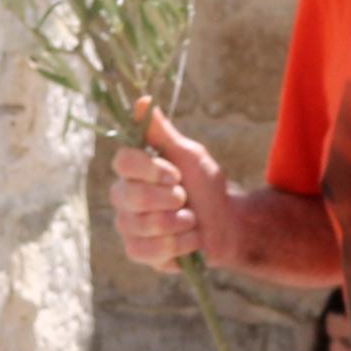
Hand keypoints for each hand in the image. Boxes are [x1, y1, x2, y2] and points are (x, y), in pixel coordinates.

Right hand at [110, 99, 235, 270]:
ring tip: (191, 220)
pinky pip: (146, 251)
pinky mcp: (137, 251)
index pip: (122, 162)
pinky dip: (177, 246)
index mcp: (134, 170)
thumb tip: (142, 100)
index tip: (176, 174)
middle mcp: (124, 196)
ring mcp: (128, 225)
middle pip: (130, 196)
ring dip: (179, 223)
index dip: (151, 170)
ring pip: (142, 225)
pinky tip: (188, 241)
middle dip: (170, 199)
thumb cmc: (207, 187)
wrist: (227, 226)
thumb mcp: (189, 155)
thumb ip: (162, 133)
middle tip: (185, 198)